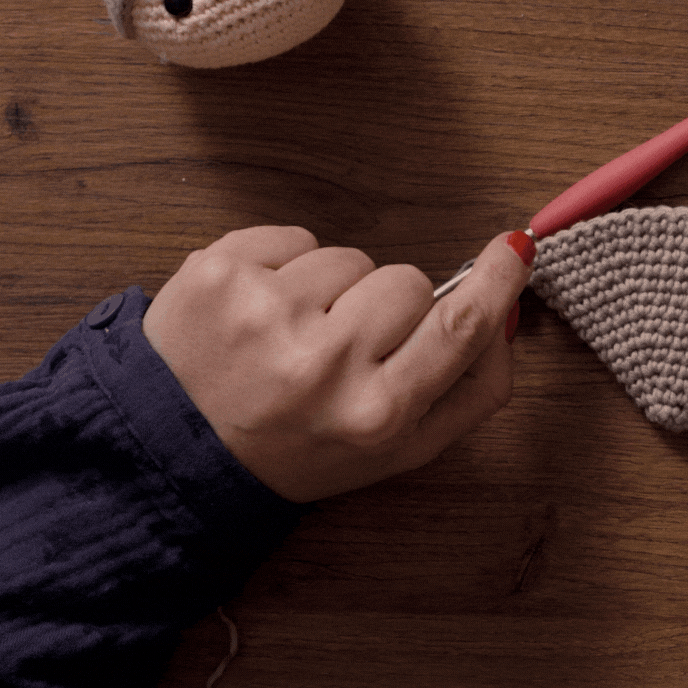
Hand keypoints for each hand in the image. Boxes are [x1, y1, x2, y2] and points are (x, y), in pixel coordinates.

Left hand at [142, 226, 534, 502]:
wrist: (174, 450)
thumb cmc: (300, 450)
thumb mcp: (402, 450)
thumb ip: (473, 388)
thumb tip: (508, 309)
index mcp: (375, 414)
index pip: (459, 326)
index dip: (495, 280)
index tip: (512, 249)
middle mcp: (323, 363)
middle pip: (408, 282)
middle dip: (390, 304)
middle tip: (348, 347)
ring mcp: (266, 311)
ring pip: (350, 257)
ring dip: (333, 288)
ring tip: (294, 336)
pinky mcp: (220, 272)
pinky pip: (294, 237)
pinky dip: (285, 267)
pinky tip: (262, 313)